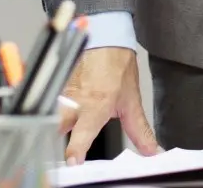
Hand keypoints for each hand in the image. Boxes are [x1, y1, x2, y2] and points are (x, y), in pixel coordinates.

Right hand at [61, 48, 160, 162]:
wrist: (106, 40)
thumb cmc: (117, 67)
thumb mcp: (132, 102)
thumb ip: (140, 131)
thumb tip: (151, 150)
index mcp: (95, 108)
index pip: (81, 134)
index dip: (76, 150)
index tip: (73, 161)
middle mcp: (75, 102)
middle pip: (58, 128)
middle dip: (59, 137)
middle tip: (66, 146)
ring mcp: (62, 94)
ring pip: (52, 115)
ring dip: (57, 123)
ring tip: (64, 125)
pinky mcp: (56, 88)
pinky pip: (51, 104)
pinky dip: (57, 109)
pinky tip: (64, 108)